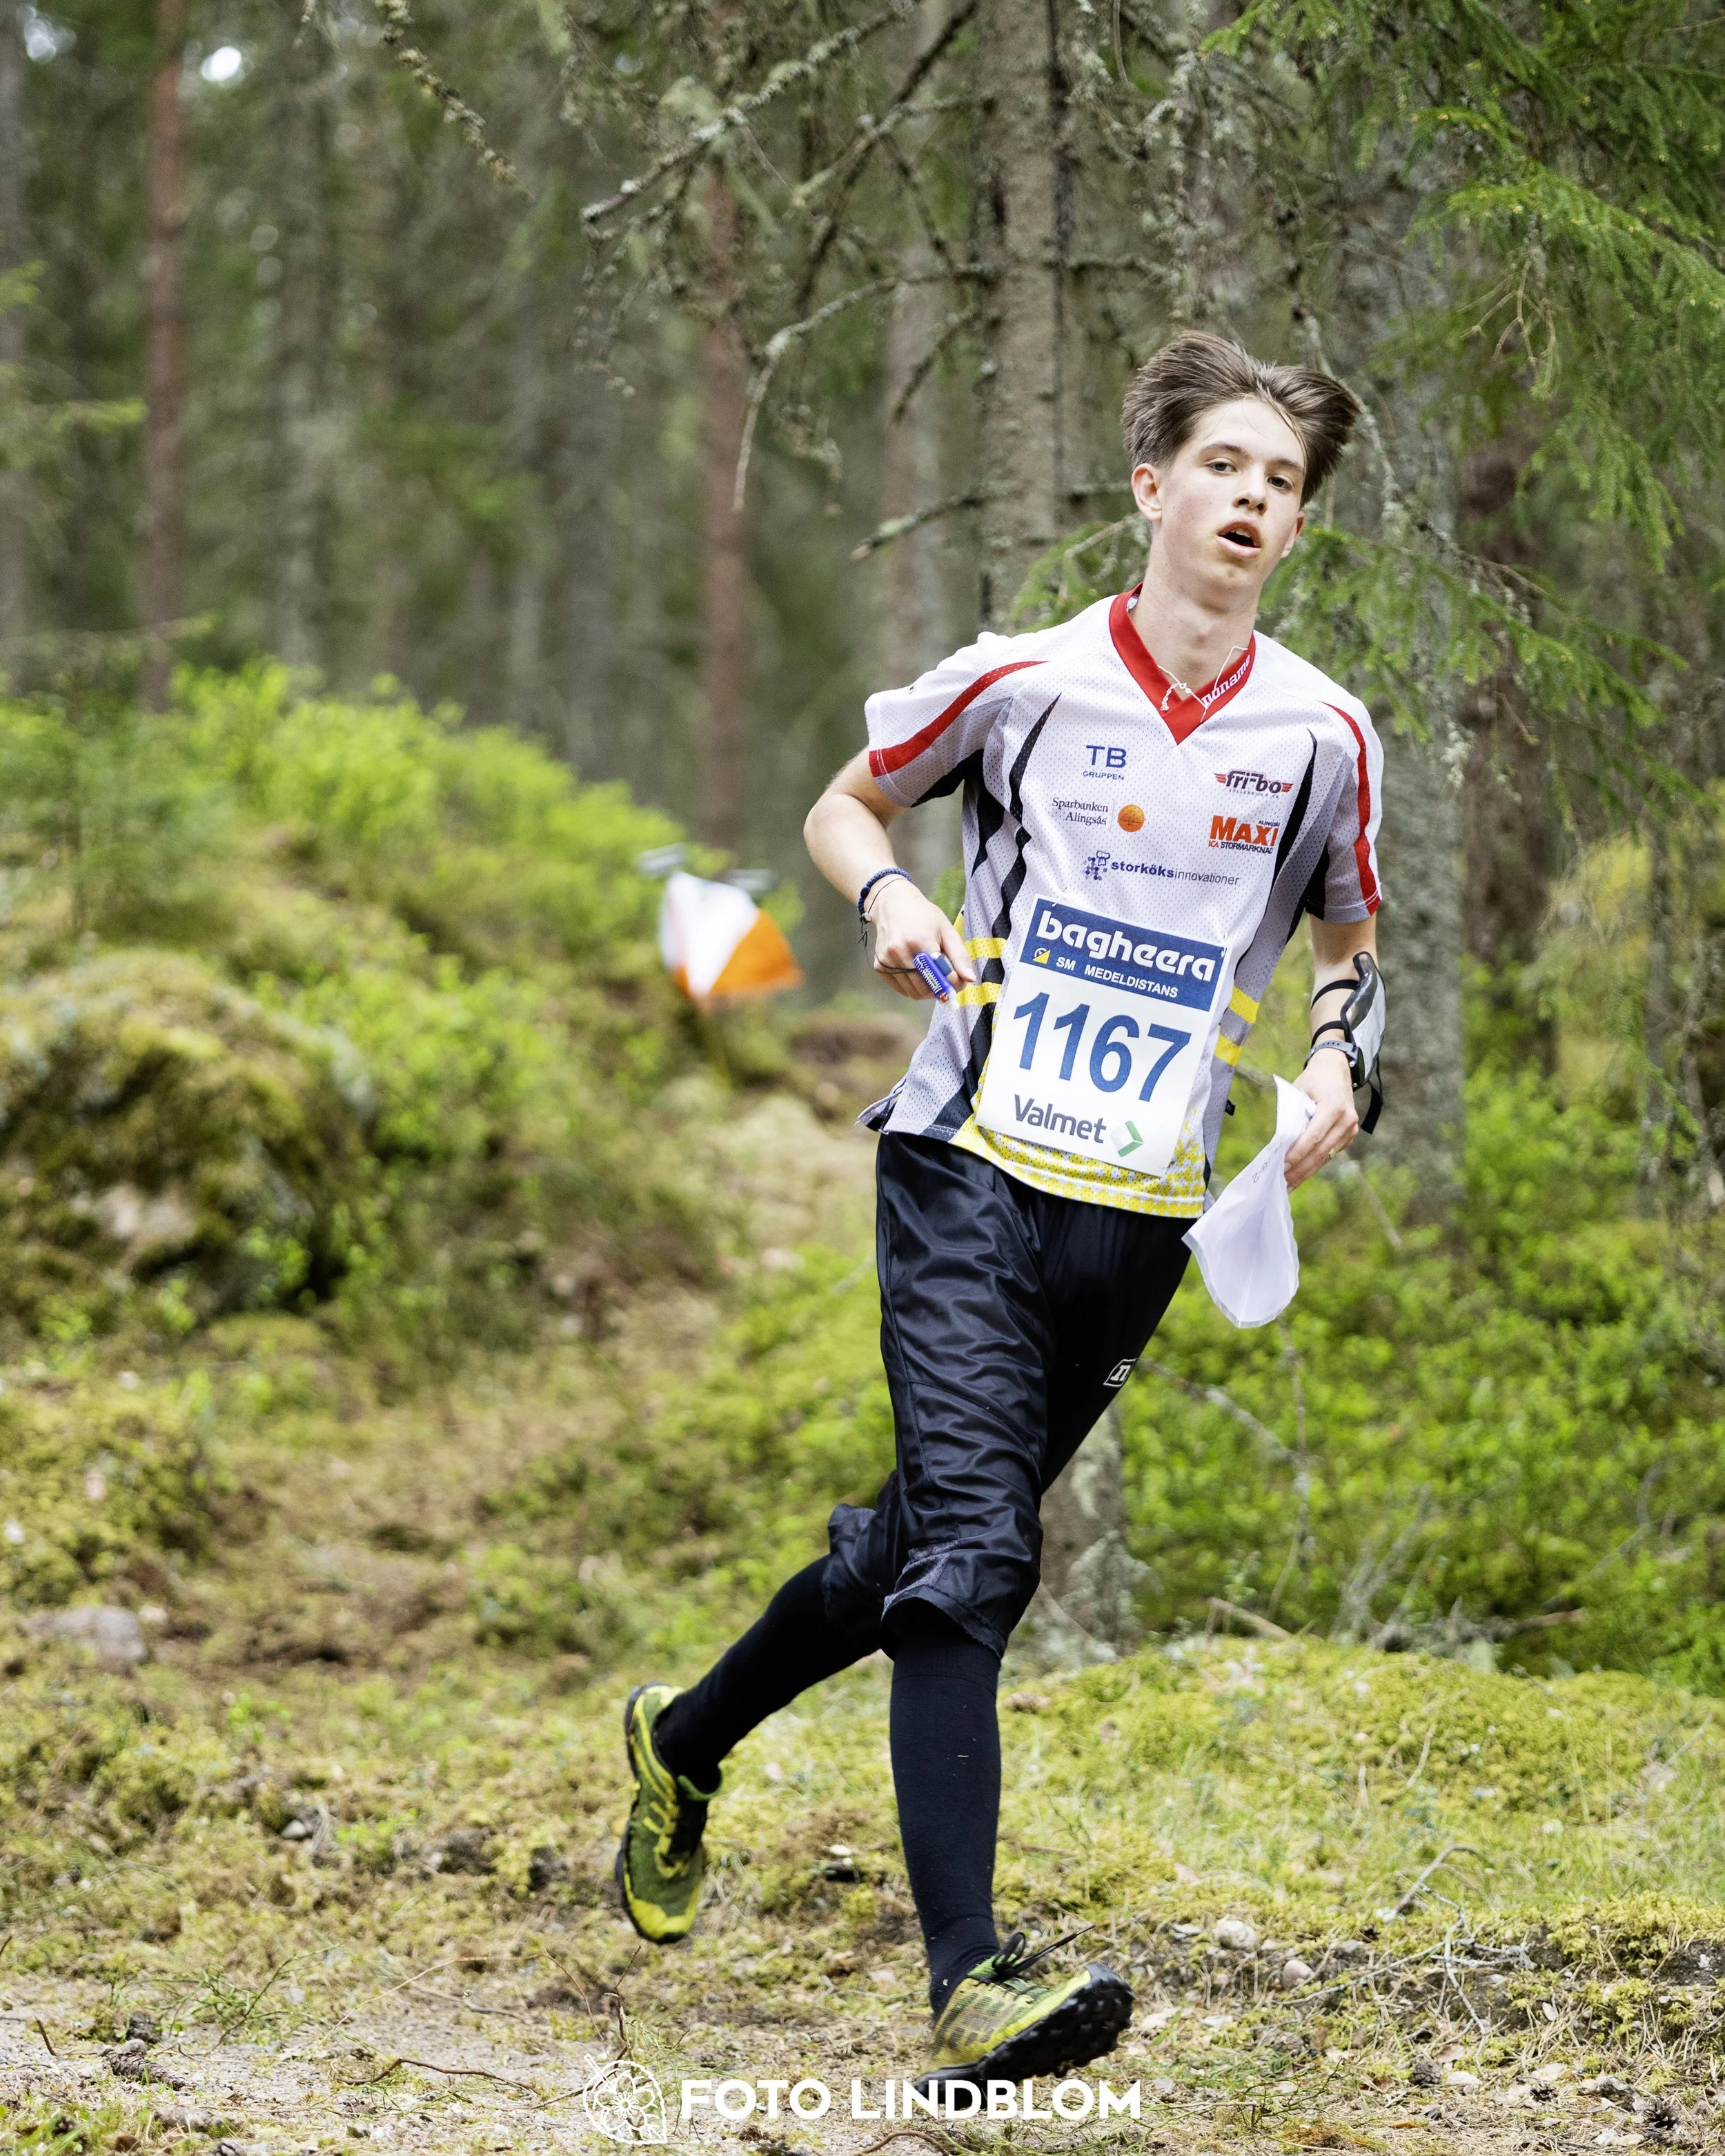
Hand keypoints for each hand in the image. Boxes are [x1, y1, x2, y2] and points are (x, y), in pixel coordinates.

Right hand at [868, 881, 976, 1000]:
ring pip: (914, 992)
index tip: (958, 981)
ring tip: (932, 975)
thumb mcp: (946, 930)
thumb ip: (960, 956)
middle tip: (947, 981)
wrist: (892, 905)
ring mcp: (887, 960)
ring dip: (928, 991)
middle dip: (941, 989)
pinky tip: (918, 974)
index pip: (940, 975)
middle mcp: (900, 952)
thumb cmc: (923, 916)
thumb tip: (970, 979)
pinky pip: (902, 989)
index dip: (952, 983)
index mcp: (920, 940)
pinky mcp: (880, 966)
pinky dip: (913, 988)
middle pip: (926, 988)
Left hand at [1284, 1045, 1359, 1187]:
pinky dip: (1314, 1164)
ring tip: (1288, 1184)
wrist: (1336, 1070)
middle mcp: (1346, 1120)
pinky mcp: (1349, 1136)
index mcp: (1334, 1106)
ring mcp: (1350, 1129)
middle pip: (1320, 1151)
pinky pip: (1329, 1154)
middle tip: (1281, 1182)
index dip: (1297, 1153)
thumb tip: (1281, 1144)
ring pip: (1325, 1156)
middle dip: (1299, 1169)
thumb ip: (1292, 1116)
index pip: (1313, 1136)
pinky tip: (1299, 1174)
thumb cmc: (1313, 1080)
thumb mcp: (1298, 1092)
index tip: (1281, 1166)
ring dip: (1306, 1171)